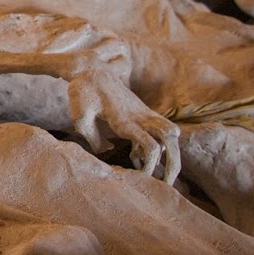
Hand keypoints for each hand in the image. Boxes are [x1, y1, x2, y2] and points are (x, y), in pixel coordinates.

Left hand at [66, 71, 180, 183]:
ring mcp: (144, 113)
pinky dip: (157, 147)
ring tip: (160, 175)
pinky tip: (137, 157)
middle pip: (170, 139)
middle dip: (173, 163)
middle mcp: (139, 116)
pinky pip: (160, 131)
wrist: (91, 70)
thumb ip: (93, 138)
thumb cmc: (83, 92)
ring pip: (170, 134)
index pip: (150, 146)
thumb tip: (109, 151)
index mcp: (124, 120)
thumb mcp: (79, 116)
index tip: (140, 178)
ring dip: (171, 155)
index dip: (150, 166)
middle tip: (167, 184)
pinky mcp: (143, 112)